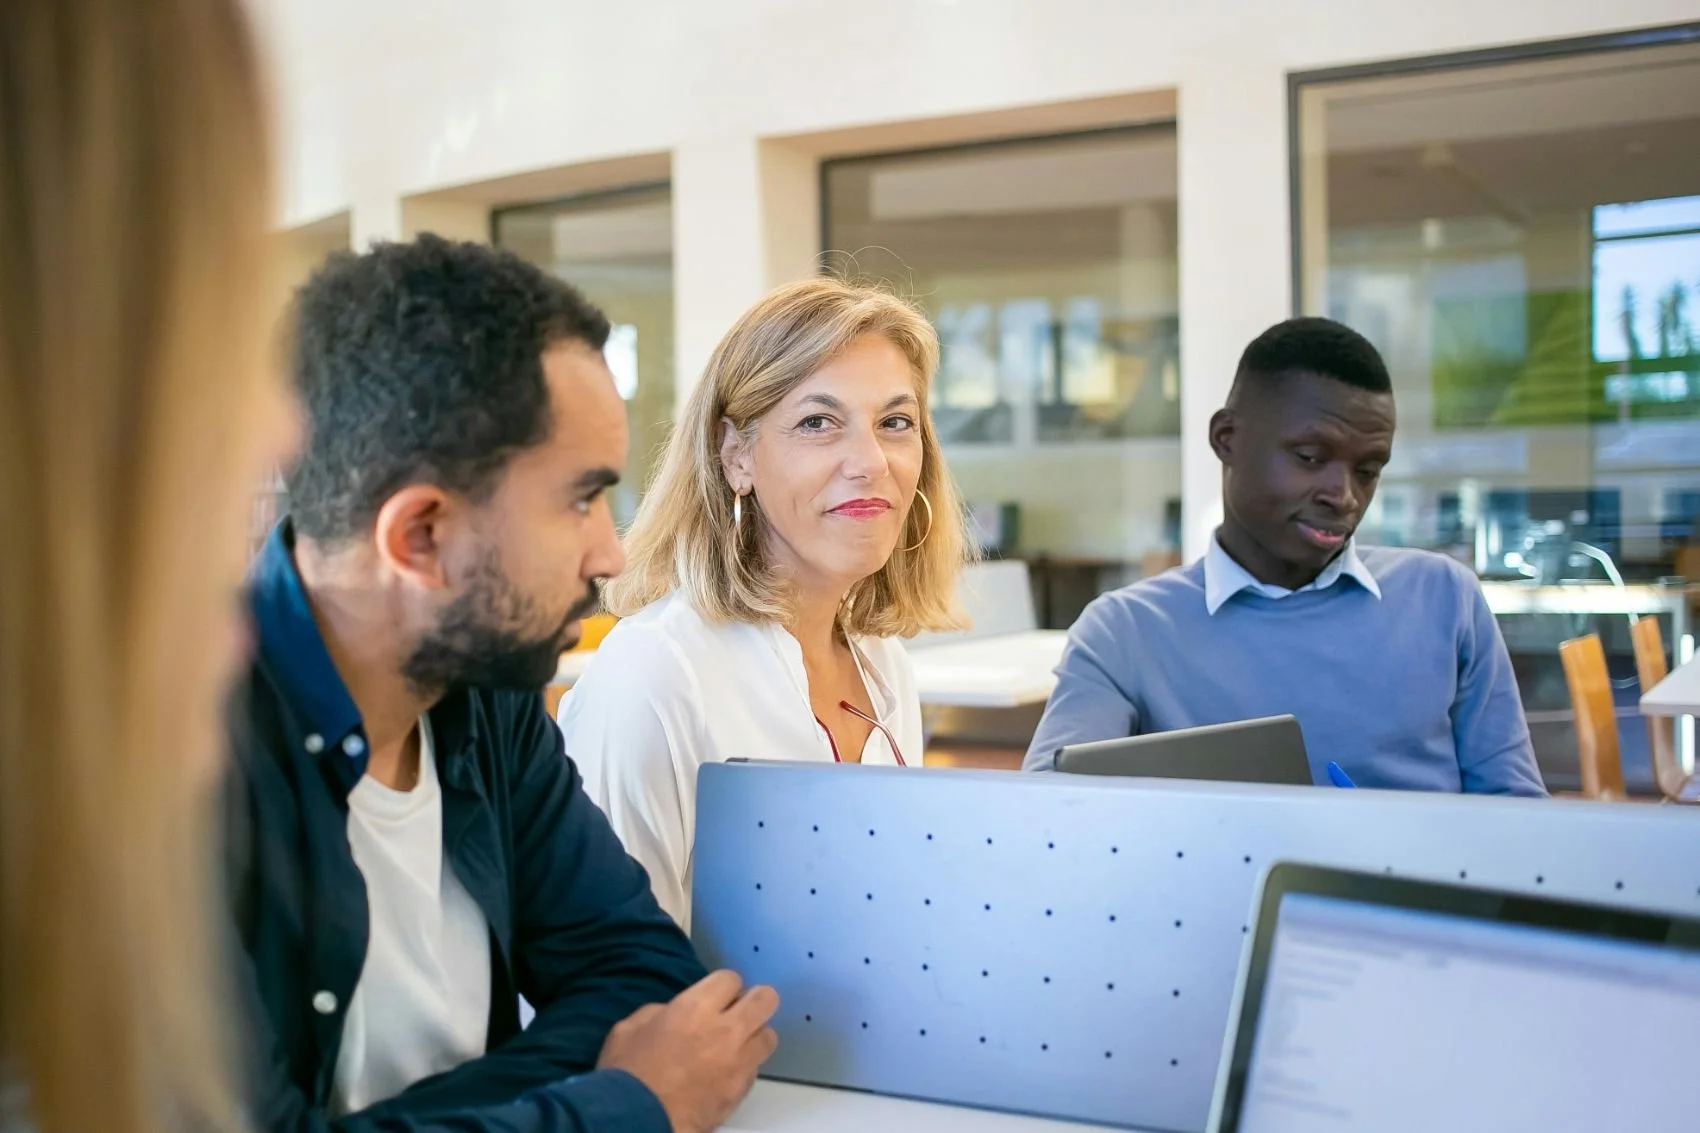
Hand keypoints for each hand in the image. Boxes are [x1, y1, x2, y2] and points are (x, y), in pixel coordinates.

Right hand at [597, 969, 779, 1132]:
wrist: (638, 1121)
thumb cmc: (628, 1074)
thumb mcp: (629, 1028)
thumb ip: (659, 1011)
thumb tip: (674, 1012)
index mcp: (695, 1007)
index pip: (731, 978)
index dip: (723, 986)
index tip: (715, 996)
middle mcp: (725, 1030)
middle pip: (765, 999)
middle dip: (754, 1001)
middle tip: (738, 1011)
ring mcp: (738, 1061)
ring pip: (769, 1036)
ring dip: (754, 1036)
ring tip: (735, 1045)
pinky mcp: (741, 1090)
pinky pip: (756, 1069)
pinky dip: (746, 1066)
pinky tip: (726, 1072)